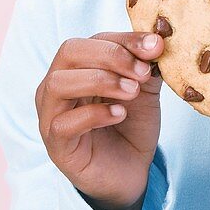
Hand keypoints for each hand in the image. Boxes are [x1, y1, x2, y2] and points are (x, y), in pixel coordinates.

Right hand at [35, 30, 164, 209]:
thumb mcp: (145, 89)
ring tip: (132, 92)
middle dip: (110, 56)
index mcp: (77, 67)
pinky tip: (119, 115)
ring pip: (59, 83)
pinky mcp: (55, 144)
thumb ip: (147, 65)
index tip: (156, 47)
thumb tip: (157, 40)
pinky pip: (64, 122)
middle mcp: (57, 85)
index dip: (125, 39)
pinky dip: (95, 114)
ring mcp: (51, 114)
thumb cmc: (131, 125)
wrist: (131, 170)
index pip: (94, 39)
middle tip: (142, 72)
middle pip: (69, 52)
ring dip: (100, 81)